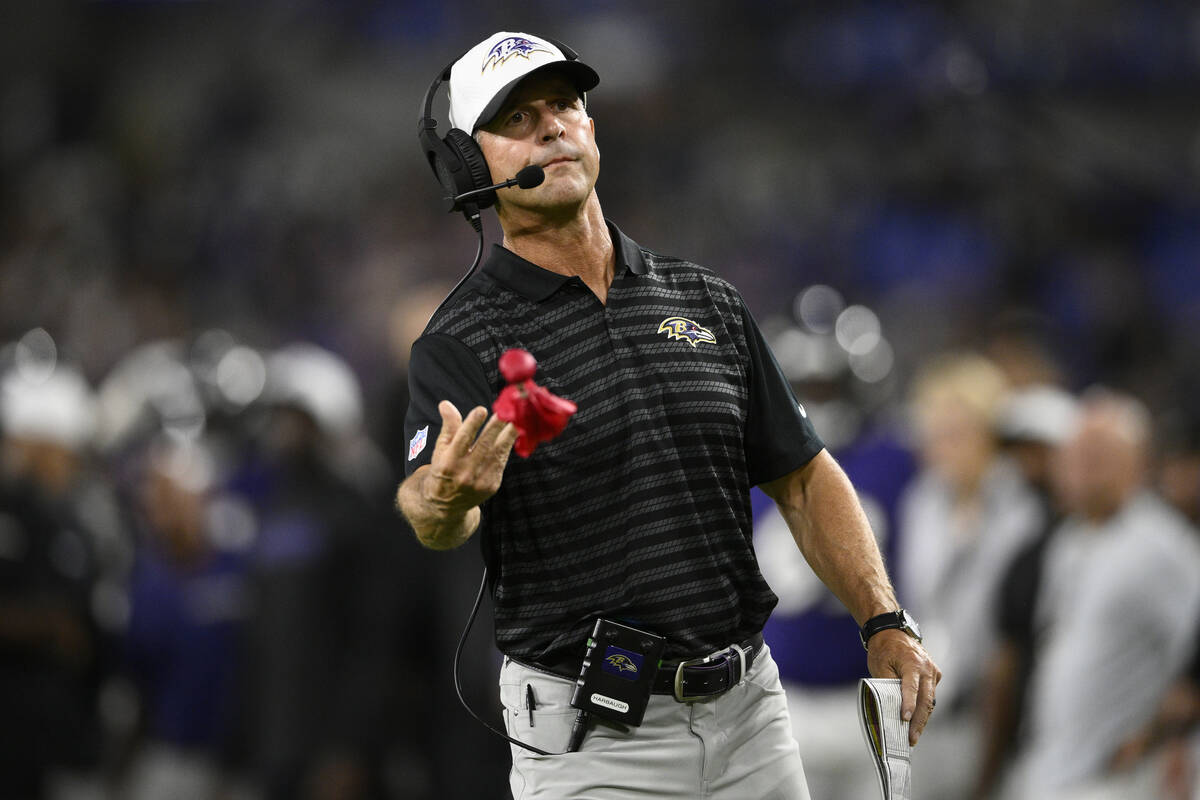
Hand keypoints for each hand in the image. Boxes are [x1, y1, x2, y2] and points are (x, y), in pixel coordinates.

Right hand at [423, 400, 517, 514]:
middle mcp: (464, 473)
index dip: (472, 424)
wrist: (446, 504)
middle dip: (495, 427)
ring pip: (497, 453)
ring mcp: (480, 481)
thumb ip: (448, 426)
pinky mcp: (492, 485)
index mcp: (448, 462)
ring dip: (508, 435)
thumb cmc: (443, 469)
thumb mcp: (441, 449)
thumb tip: (446, 404)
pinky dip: (507, 447)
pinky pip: (502, 462)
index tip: (481, 409)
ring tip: (515, 419)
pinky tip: (513, 434)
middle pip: (483, 445)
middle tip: (505, 411)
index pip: (461, 440)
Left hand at [867, 629, 941, 745]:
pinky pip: (930, 695)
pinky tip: (917, 721)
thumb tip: (891, 709)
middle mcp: (926, 668)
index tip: (904, 719)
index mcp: (912, 662)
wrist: (892, 632)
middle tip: (911, 738)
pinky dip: (923, 707)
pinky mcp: (935, 674)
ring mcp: (933, 671)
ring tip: (913, 736)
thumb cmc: (883, 650)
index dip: (908, 705)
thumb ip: (887, 686)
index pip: (911, 688)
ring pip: (930, 700)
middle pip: (925, 700)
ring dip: (922, 718)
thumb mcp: (880, 666)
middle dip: (918, 721)